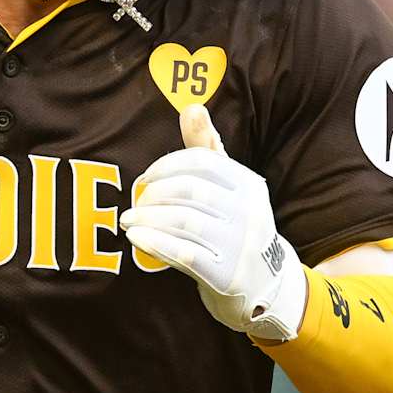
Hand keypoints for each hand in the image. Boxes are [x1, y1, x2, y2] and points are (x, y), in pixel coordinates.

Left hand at [120, 106, 307, 339]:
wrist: (264, 285)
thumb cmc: (235, 227)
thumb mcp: (228, 189)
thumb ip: (206, 149)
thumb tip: (191, 107)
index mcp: (249, 184)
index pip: (202, 162)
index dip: (167, 165)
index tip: (146, 177)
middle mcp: (250, 212)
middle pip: (190, 190)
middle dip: (154, 194)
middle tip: (135, 202)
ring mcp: (240, 245)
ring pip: (184, 221)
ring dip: (147, 219)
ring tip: (128, 221)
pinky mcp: (226, 275)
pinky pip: (183, 253)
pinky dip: (155, 242)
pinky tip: (137, 238)